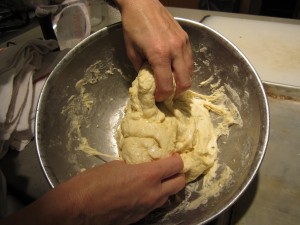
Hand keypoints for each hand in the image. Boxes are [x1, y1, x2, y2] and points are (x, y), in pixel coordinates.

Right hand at [68, 154, 184, 223]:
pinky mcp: (140, 218)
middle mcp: (153, 193)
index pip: (176, 165)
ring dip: (166, 186)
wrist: (77, 209)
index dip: (177, 158)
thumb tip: (139, 167)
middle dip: (177, 173)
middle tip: (168, 167)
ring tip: (155, 179)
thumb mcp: (116, 165)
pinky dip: (154, 197)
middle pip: (180, 183)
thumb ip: (134, 166)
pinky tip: (141, 191)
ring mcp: (147, 208)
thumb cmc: (93, 182)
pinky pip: (154, 205)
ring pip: (168, 196)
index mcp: (148, 176)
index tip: (172, 155)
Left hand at [116, 0, 193, 101]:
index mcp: (159, 54)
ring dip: (183, 82)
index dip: (162, 96)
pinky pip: (190, 60)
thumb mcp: (132, 51)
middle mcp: (175, 50)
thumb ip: (142, 70)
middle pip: (185, 82)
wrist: (142, 3)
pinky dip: (185, 70)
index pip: (166, 85)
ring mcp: (183, 43)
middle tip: (168, 95)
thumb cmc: (133, 26)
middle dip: (177, 93)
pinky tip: (176, 70)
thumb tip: (149, 82)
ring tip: (173, 84)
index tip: (157, 98)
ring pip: (190, 72)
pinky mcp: (186, 38)